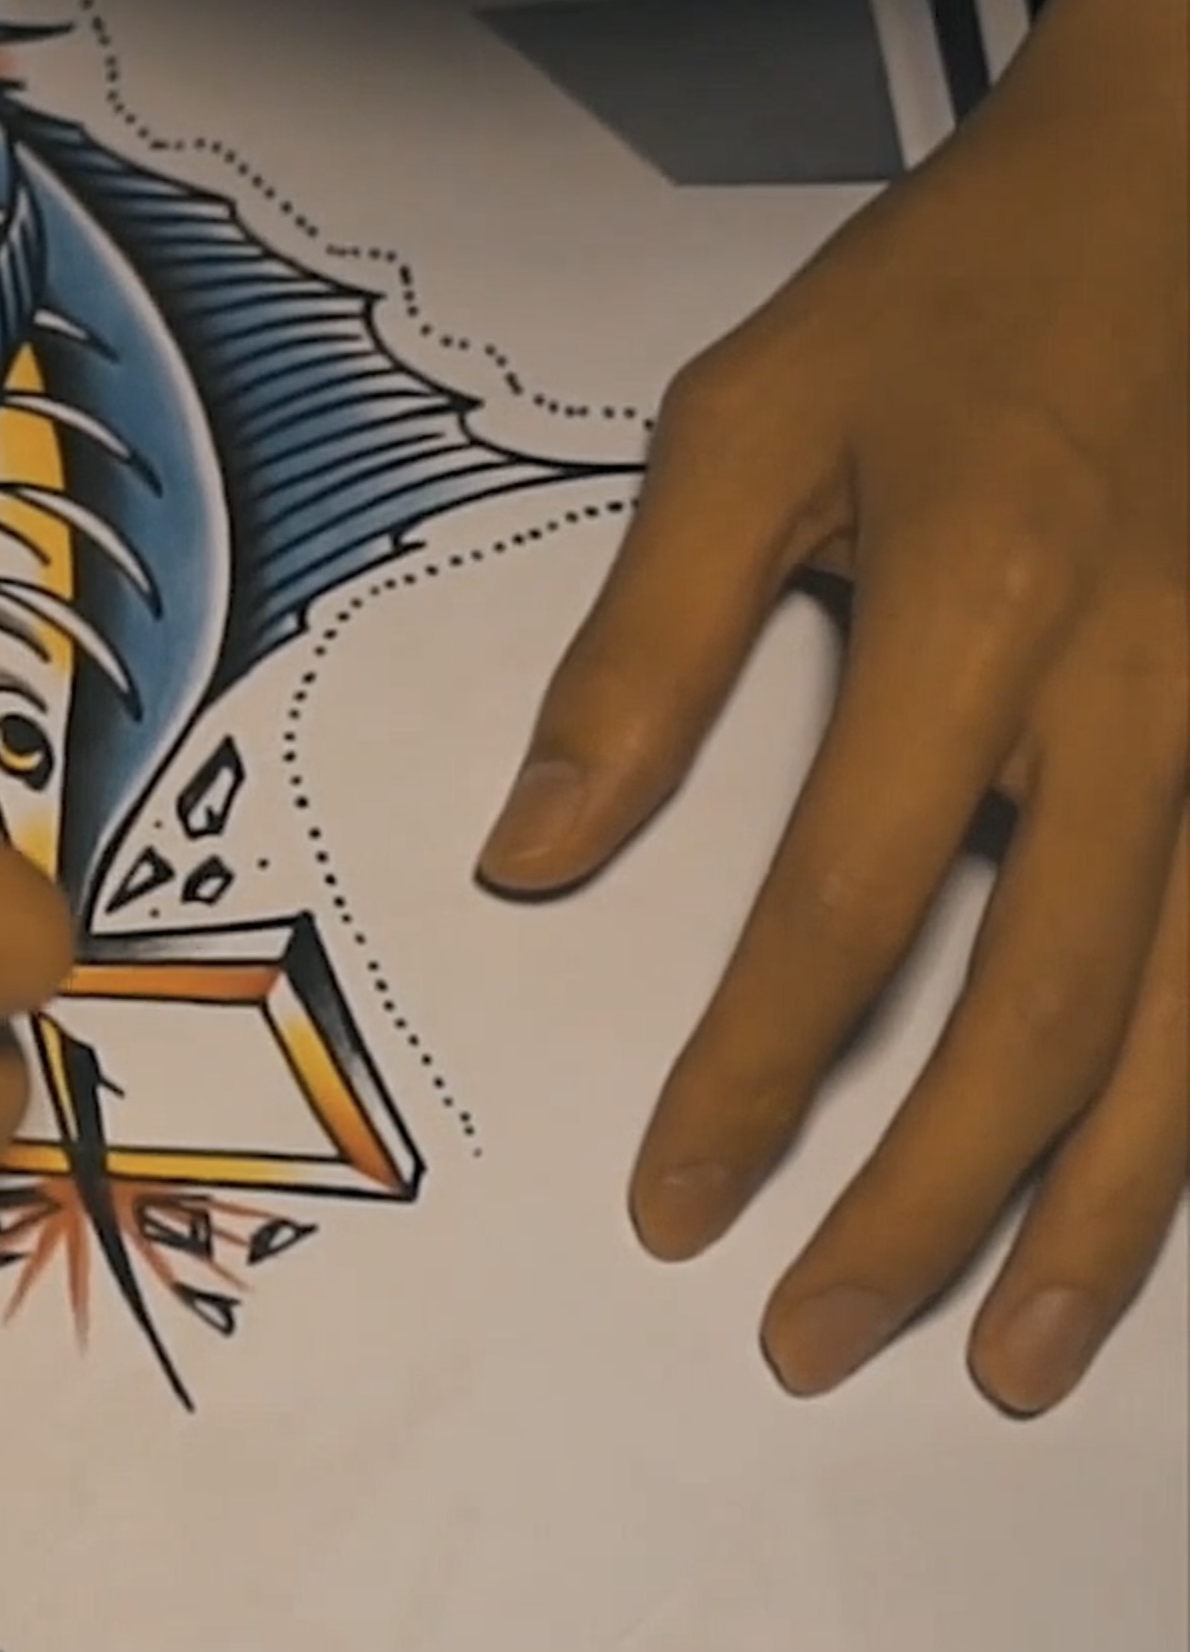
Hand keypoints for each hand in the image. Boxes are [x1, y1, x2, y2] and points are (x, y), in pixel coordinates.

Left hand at [478, 0, 1189, 1413]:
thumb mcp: (748, 420)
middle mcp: (1148, 699)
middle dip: (930, 1209)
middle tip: (817, 1345)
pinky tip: (1151, 1217)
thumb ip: (639, 649)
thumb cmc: (954, 289)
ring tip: (1013, 1362)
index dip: (750, 1081)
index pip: (845, 911)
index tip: (672, 1212)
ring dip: (1104, 1218)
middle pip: (1043, 1016)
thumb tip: (524, 860)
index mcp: (976, 613)